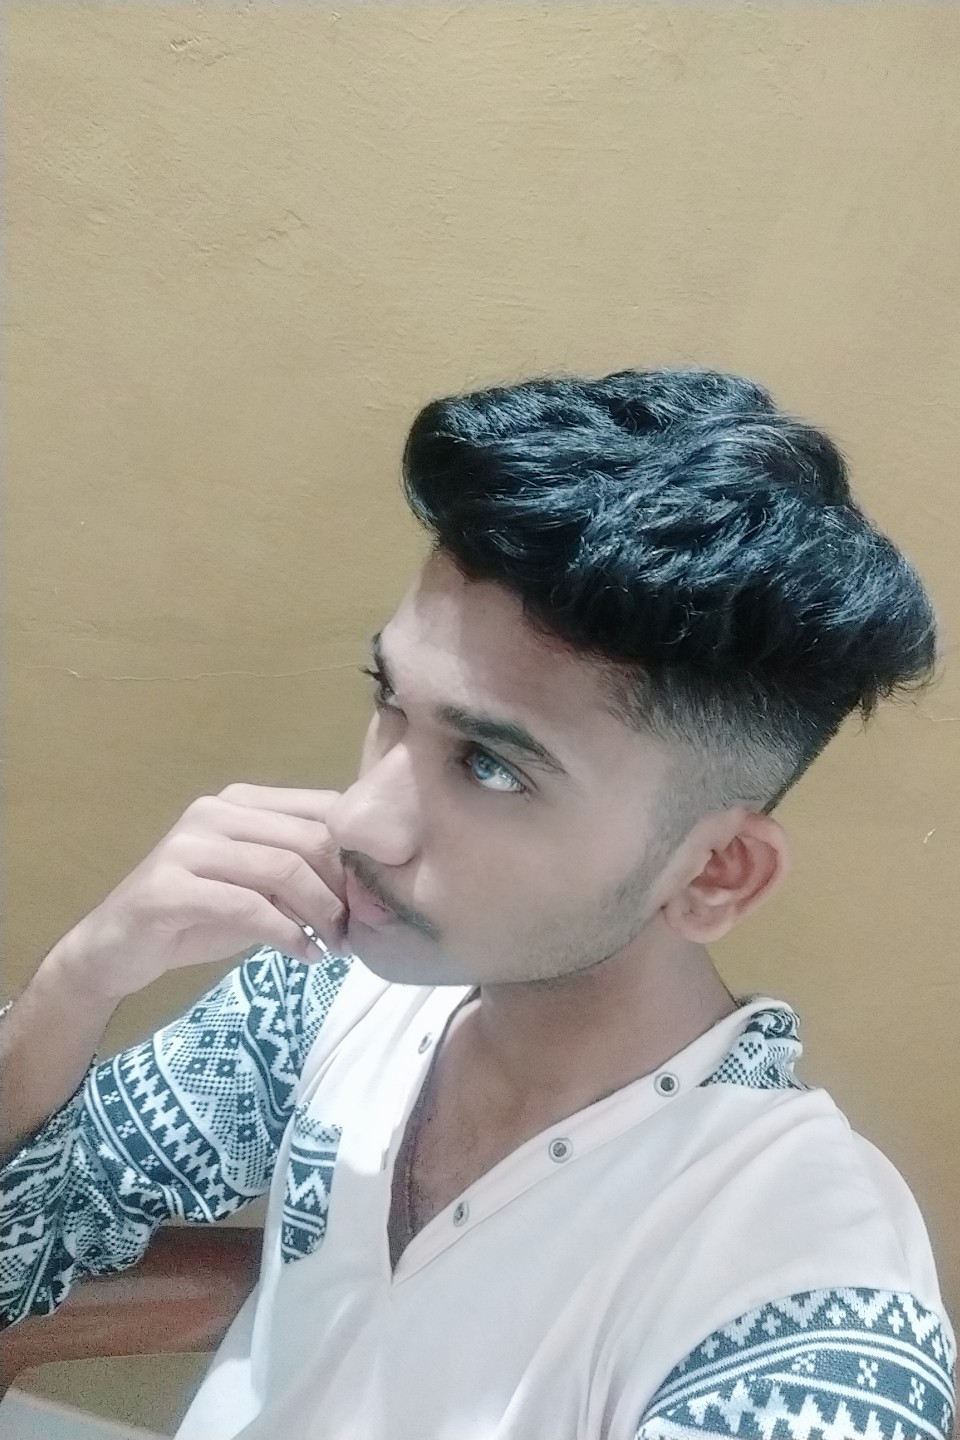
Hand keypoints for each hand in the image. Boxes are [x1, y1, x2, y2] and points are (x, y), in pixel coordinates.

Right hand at [47, 784, 349, 1001]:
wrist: (117, 947)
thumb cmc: (195, 916)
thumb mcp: (258, 889)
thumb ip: (300, 874)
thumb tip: (366, 887)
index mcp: (241, 802)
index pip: (321, 808)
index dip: (357, 853)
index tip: (374, 896)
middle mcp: (215, 812)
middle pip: (309, 837)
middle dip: (344, 887)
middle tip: (358, 927)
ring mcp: (188, 846)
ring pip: (284, 869)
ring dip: (322, 914)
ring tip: (335, 945)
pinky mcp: (170, 887)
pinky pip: (249, 906)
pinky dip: (287, 934)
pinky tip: (304, 956)